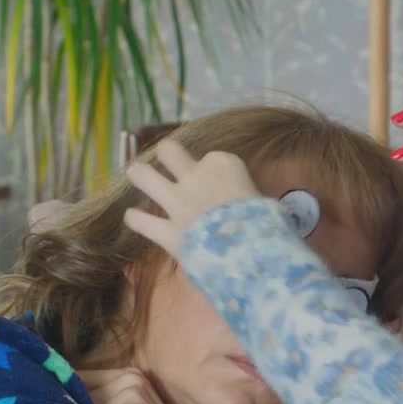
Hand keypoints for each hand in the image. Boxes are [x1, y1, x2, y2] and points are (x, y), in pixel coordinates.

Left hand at [123, 139, 262, 256]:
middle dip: (166, 155)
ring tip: (139, 177)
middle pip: (169, 151)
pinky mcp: (166, 231)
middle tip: (168, 163)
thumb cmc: (267, 224)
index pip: (213, 158)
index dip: (215, 169)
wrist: (249, 253)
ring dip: (140, 176)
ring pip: (143, 176)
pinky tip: (135, 219)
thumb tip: (253, 205)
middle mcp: (195, 178)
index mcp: (223, 165)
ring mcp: (177, 203)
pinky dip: (137, 220)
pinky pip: (140, 221)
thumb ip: (249, 197)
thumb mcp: (265, 202)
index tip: (222, 183)